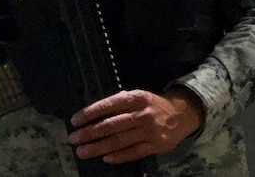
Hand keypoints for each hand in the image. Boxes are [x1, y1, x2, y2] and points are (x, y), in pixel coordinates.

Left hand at [67, 87, 205, 163]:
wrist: (181, 114)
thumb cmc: (151, 105)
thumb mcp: (137, 96)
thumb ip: (118, 102)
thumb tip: (92, 113)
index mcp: (135, 98)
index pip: (108, 105)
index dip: (90, 113)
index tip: (74, 121)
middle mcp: (142, 114)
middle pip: (111, 126)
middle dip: (89, 133)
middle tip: (74, 138)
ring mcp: (149, 131)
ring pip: (119, 141)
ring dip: (98, 147)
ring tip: (82, 151)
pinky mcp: (155, 146)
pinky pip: (133, 153)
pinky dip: (118, 156)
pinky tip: (105, 158)